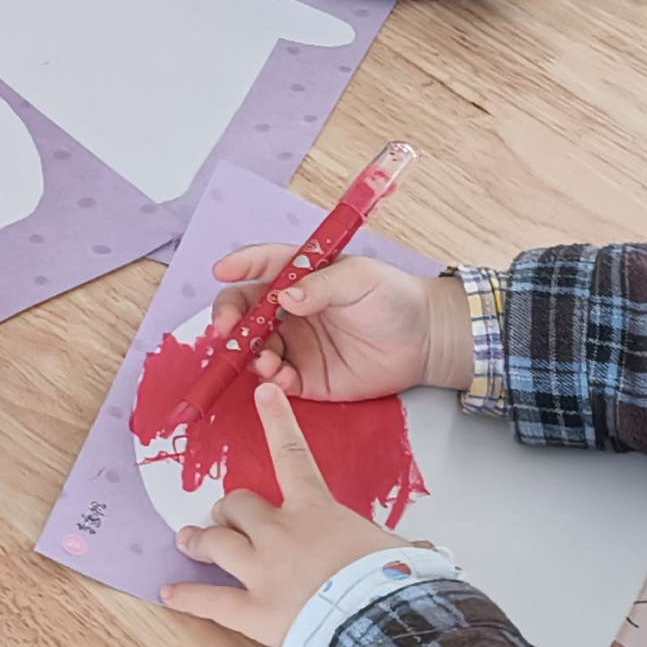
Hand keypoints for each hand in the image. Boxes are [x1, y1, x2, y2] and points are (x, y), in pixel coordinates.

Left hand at [162, 383, 417, 646]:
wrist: (380, 626)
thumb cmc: (395, 583)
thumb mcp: (403, 552)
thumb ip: (404, 548)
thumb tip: (427, 555)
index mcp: (316, 510)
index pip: (292, 455)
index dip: (276, 421)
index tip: (264, 392)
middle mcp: (280, 532)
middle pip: (239, 506)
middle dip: (230, 510)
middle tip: (226, 515)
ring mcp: (260, 570)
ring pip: (215, 543)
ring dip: (200, 539)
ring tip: (188, 539)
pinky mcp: (251, 611)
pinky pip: (209, 600)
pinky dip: (187, 597)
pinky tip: (168, 594)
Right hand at [205, 244, 462, 399]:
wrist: (425, 341)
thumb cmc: (394, 298)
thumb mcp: (359, 279)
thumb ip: (321, 286)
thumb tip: (285, 297)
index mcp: (299, 276)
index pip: (260, 266)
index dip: (239, 266)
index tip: (222, 271)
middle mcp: (289, 310)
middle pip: (244, 311)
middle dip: (229, 319)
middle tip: (226, 329)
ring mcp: (295, 344)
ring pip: (254, 349)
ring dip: (249, 354)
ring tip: (265, 360)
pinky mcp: (306, 377)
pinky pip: (277, 380)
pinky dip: (271, 380)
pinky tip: (280, 377)